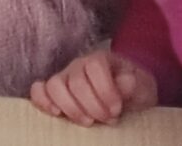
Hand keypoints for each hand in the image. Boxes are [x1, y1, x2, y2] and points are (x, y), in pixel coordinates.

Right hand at [30, 50, 157, 125]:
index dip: (105, 90)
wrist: (127, 91)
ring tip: (87, 122)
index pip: (94, 66)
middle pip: (76, 81)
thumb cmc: (133, 87)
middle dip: (92, 106)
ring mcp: (64, 77)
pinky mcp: (54, 92)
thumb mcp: (143, 85)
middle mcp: (78, 65)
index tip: (117, 109)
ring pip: (55, 86)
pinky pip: (38, 90)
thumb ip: (134, 83)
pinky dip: (42, 101)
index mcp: (100, 59)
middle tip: (108, 119)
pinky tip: (56, 114)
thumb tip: (126, 82)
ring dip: (71, 108)